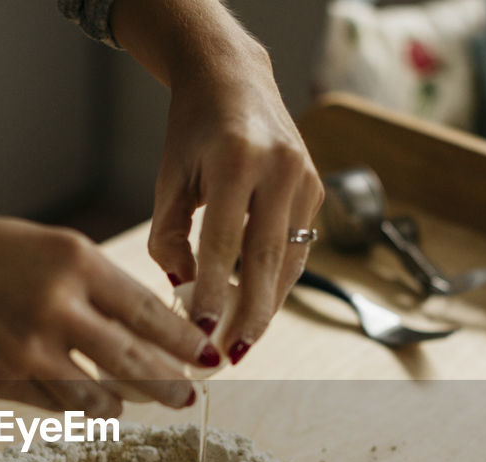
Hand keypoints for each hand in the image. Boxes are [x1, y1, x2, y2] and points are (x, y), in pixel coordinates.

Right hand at [0, 158, 216, 417]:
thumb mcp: (41, 246)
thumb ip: (91, 285)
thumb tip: (142, 327)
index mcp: (75, 260)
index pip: (150, 312)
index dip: (184, 341)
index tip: (207, 354)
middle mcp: (58, 305)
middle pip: (137, 361)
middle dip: (170, 384)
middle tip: (190, 397)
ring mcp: (29, 348)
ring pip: (99, 394)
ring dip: (121, 402)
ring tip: (133, 402)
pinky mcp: (2, 380)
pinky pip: (57, 406)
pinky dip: (77, 407)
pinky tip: (88, 404)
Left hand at [110, 0, 323, 364]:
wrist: (234, 79)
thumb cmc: (193, 132)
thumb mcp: (169, 178)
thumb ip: (169, 235)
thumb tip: (182, 288)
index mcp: (236, 160)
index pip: (222, 242)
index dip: (211, 291)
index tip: (199, 331)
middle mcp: (278, 168)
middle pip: (266, 261)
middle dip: (248, 316)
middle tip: (229, 357)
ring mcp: (305, 179)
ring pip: (288, 262)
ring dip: (265, 307)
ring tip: (239, 343)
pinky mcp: (317, 189)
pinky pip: (297, 250)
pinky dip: (276, 283)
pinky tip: (255, 309)